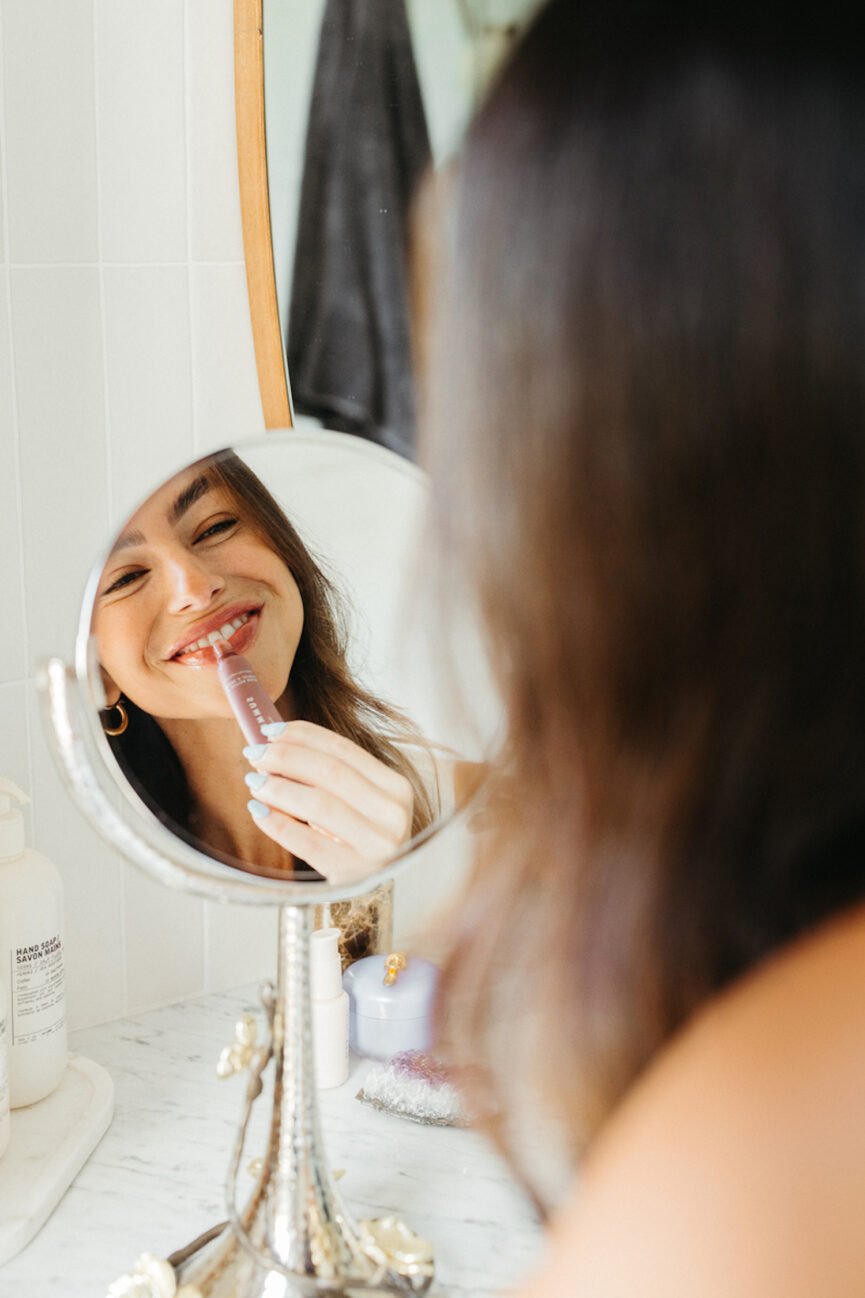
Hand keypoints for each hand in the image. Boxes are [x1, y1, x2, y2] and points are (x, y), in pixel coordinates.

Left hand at [243, 720, 413, 883]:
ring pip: (318, 804)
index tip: (270, 730)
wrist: (379, 891)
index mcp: (396, 788)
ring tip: (255, 782)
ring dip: (278, 788)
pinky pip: (307, 843)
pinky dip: (277, 824)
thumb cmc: (362, 839)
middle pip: (329, 771)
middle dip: (285, 757)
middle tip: (255, 753)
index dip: (302, 735)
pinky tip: (259, 813)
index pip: (343, 749)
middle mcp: (392, 815)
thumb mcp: (361, 803)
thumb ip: (330, 774)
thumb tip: (276, 745)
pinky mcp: (353, 873)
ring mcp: (376, 846)